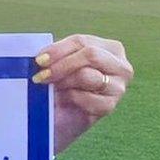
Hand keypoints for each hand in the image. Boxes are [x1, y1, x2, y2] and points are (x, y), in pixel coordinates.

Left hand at [34, 34, 131, 153]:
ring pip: (87, 76)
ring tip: (51, 88)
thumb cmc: (63, 85)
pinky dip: (70, 98)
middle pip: (91, 55)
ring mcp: (118, 87)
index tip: (39, 60)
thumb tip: (42, 56)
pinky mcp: (110, 106)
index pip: (82, 42)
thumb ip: (57, 55)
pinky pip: (86, 98)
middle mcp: (121, 66)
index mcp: (111, 49)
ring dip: (64, 82)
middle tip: (41, 76)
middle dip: (62, 65)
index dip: (58, 50)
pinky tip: (62, 101)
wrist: (62, 117)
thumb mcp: (62, 64)